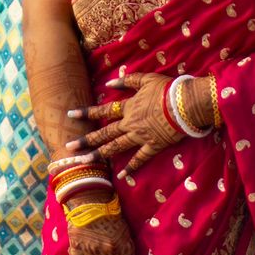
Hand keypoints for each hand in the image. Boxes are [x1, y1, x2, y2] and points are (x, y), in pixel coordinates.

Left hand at [52, 72, 179, 179]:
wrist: (185, 104)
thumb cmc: (166, 89)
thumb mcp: (146, 79)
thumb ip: (127, 81)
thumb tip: (110, 83)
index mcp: (128, 107)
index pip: (103, 111)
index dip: (86, 112)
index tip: (70, 114)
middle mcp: (130, 124)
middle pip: (105, 133)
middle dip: (86, 140)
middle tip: (69, 146)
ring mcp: (140, 137)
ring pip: (116, 147)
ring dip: (100, 154)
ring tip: (85, 161)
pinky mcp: (153, 146)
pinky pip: (140, 158)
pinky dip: (132, 166)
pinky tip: (122, 175)